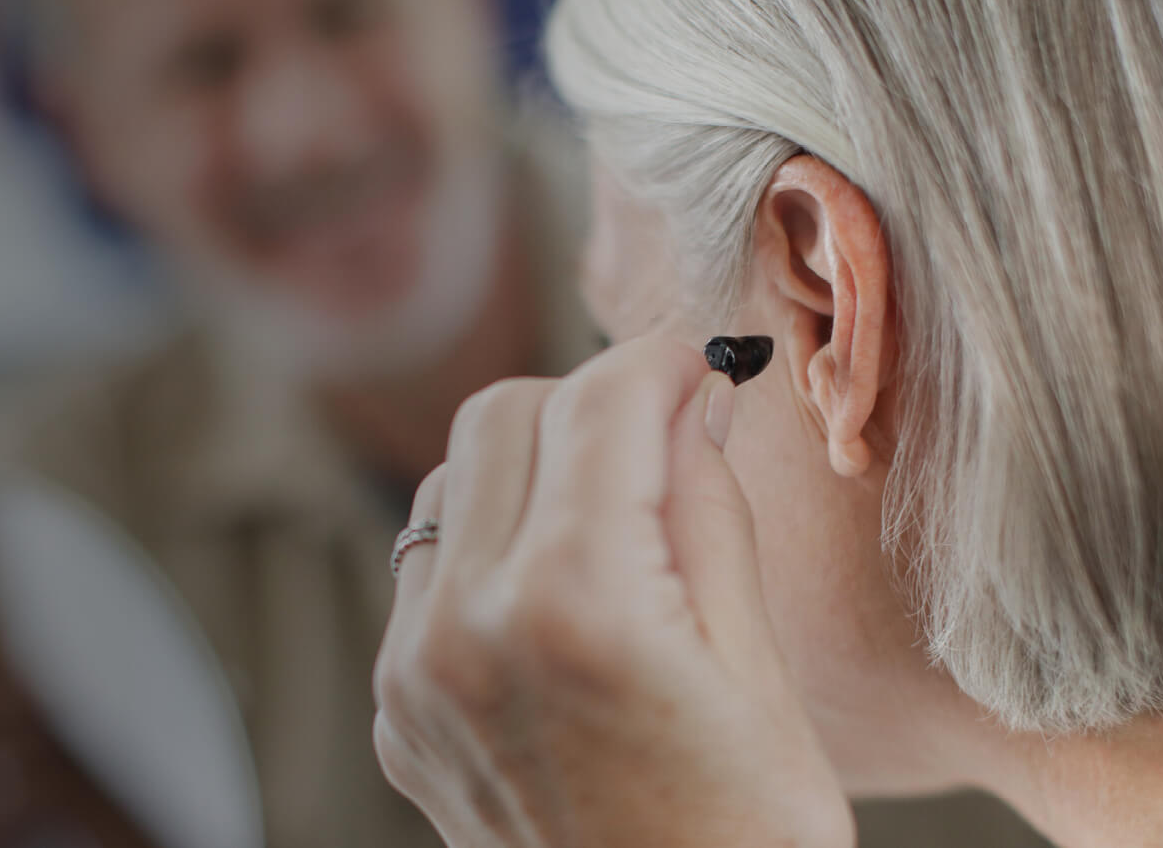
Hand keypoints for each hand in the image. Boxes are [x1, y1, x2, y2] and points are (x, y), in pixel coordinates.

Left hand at [372, 335, 854, 847]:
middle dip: (590, 402)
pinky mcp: (400, 714)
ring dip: (532, 469)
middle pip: (504, 414)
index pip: (598, 400)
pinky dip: (490, 549)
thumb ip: (709, 514)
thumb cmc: (746, 845)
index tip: (703, 369)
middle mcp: (465, 628)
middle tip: (666, 441)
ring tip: (617, 523)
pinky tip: (565, 600)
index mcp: (573, 605)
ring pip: (453, 482)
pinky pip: (428, 572)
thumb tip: (692, 402)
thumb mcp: (762, 672)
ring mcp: (416, 676)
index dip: (661, 363)